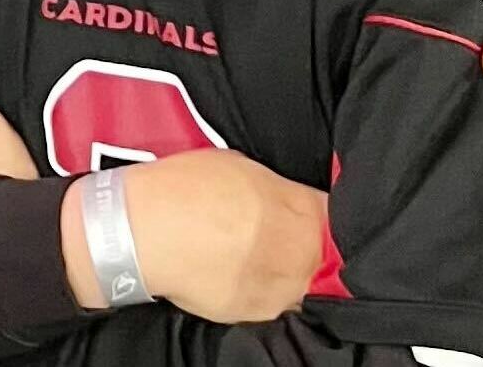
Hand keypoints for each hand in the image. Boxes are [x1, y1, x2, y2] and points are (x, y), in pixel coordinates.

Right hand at [81, 150, 325, 322]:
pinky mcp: (257, 314)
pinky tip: (248, 280)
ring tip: (270, 264)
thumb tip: (285, 200)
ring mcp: (280, 286)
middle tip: (292, 243)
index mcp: (298, 207)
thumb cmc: (186, 187)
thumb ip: (275, 189)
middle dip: (316, 250)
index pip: (338, 218)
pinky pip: (276, 307)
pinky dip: (269, 296)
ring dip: (296, 277)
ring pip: (307, 287)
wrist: (145, 230)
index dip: (330, 217)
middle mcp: (298, 249)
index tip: (318, 219)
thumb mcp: (240, 168)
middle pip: (330, 258)